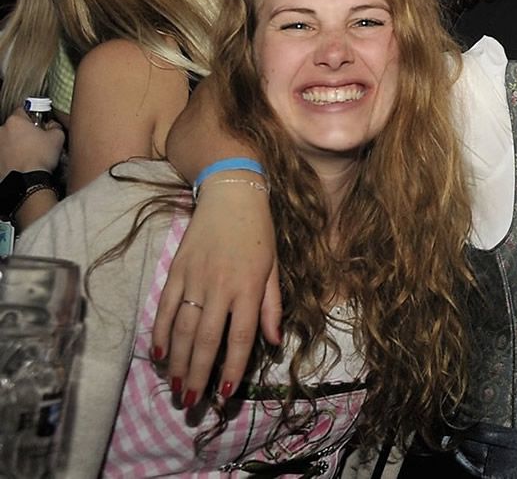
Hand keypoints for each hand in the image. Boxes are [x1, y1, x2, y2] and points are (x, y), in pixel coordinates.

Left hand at [0, 109, 63, 173]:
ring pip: (9, 140)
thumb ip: (55, 126)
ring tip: (31, 153)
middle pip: (15, 126)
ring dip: (18, 143)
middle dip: (25, 131)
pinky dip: (13, 155)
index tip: (40, 123)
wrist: (27, 181)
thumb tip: (52, 125)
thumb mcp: (57, 137)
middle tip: (38, 140)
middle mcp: (1, 131)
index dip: (34, 116)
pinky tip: (24, 161)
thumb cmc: (39, 158)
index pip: (23, 110)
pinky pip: (6, 153)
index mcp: (15, 121)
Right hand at [152, 178, 280, 401]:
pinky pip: (166, 308)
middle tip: (192, 403)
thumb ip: (271, 306)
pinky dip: (162, 333)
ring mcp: (195, 279)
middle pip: (207, 340)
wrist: (232, 195)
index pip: (240, 337)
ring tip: (177, 388)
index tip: (224, 395)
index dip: (232, 368)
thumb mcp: (274, 267)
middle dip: (200, 375)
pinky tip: (161, 355)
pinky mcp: (176, 271)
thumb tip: (272, 341)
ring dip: (179, 362)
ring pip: (184, 329)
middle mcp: (221, 287)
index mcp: (249, 287)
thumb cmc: (259, 233)